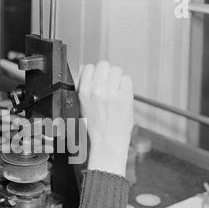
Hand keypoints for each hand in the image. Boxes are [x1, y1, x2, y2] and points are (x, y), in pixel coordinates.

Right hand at [75, 61, 133, 175]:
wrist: (107, 142)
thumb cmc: (94, 126)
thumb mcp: (81, 105)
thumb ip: (82, 86)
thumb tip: (83, 68)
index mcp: (83, 91)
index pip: (89, 67)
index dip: (94, 74)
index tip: (98, 82)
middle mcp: (96, 89)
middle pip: (104, 65)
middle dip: (106, 74)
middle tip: (108, 86)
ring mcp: (111, 92)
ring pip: (117, 70)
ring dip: (117, 79)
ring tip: (115, 92)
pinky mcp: (125, 96)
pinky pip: (127, 79)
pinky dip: (126, 86)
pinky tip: (122, 96)